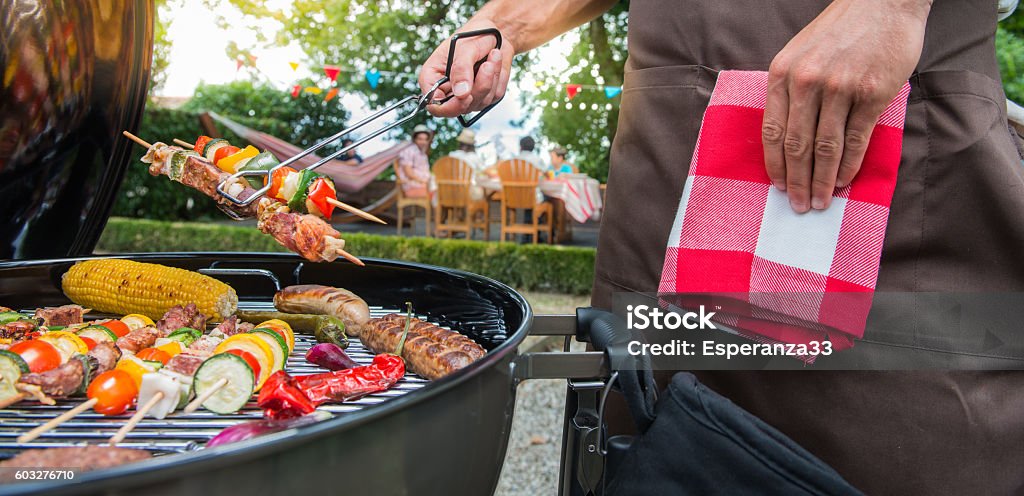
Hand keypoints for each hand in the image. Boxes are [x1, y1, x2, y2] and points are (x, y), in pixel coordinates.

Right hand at [418, 19, 514, 117]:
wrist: (495, 33)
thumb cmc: (474, 34)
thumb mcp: (465, 47)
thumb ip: (461, 70)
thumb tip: (461, 93)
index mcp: (432, 78)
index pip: (433, 105)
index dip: (448, 106)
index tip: (465, 94)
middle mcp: (447, 91)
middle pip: (458, 108)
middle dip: (477, 88)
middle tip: (487, 66)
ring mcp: (466, 96)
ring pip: (479, 103)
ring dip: (491, 79)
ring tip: (493, 55)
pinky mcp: (484, 96)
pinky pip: (493, 97)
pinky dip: (498, 79)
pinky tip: (495, 62)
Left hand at [763, 0, 929, 211]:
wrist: (883, 1)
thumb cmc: (840, 30)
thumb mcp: (801, 53)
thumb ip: (791, 89)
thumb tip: (787, 138)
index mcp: (782, 73)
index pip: (773, 131)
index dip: (775, 164)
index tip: (777, 186)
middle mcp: (807, 81)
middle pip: (797, 146)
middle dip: (796, 182)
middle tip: (798, 205)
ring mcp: (840, 88)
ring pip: (825, 148)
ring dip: (822, 181)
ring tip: (820, 201)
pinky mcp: (872, 93)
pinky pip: (856, 139)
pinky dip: (849, 165)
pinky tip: (844, 181)